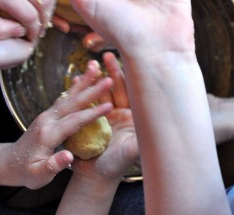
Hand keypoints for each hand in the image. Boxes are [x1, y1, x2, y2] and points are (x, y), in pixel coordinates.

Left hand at [1, 61, 114, 188]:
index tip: (110, 106)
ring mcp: (47, 115)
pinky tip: (84, 78)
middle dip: (92, 90)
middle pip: (73, 102)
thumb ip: (53, 166)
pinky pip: (65, 98)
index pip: (73, 121)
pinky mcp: (49, 114)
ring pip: (69, 96)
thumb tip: (68, 156)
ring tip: (96, 67)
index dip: (92, 113)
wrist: (9, 163)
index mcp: (48, 135)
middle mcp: (47, 120)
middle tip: (109, 78)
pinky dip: (76, 87)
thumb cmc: (26, 172)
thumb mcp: (38, 175)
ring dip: (84, 81)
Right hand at [72, 52, 137, 181]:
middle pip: (116, 87)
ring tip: (89, 65)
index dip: (125, 77)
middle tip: (104, 56)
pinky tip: (76, 80)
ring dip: (94, 79)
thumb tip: (158, 129)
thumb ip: (139, 142)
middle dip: (110, 71)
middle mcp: (120, 113)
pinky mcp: (90, 119)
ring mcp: (105, 115)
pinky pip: (85, 102)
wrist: (93, 177)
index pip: (131, 92)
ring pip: (100, 92)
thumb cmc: (114, 166)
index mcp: (132, 117)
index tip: (120, 63)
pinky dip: (80, 92)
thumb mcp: (129, 153)